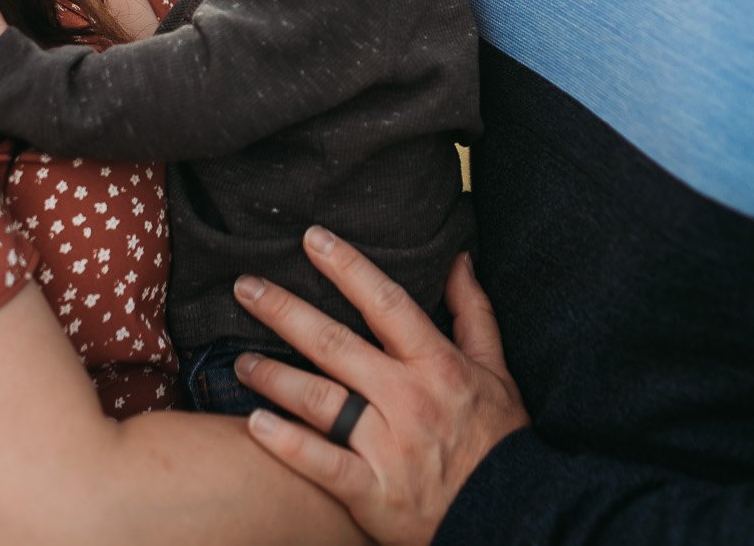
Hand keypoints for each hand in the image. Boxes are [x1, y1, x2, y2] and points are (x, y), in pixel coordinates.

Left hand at [231, 231, 528, 545]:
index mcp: (437, 364)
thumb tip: (457, 258)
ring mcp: (388, 446)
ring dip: (273, 376)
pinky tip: (254, 423)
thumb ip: (473, 312)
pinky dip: (286, 443)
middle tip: (245, 286)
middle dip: (284, 311)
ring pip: (319, 400)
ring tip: (240, 362)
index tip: (312, 239)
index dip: (347, 267)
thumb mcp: (496, 369)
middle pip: (334, 344)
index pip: (385, 303)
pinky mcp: (373, 491)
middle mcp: (408, 398)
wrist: (514, 514)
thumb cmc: (497, 438)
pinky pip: (321, 463)